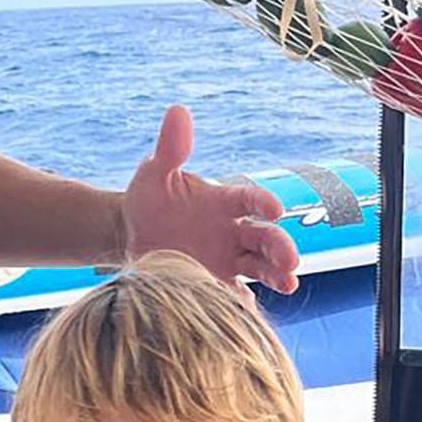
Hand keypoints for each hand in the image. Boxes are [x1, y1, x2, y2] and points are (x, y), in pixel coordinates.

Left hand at [121, 106, 298, 294]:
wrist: (130, 234)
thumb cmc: (150, 199)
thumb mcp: (154, 173)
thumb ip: (170, 149)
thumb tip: (177, 112)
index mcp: (226, 201)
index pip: (251, 200)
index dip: (264, 203)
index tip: (275, 208)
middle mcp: (234, 232)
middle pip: (266, 240)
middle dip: (280, 249)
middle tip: (291, 261)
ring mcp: (226, 260)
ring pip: (260, 269)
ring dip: (275, 276)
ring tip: (289, 285)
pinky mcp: (213, 283)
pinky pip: (232, 295)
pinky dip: (239, 302)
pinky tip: (244, 310)